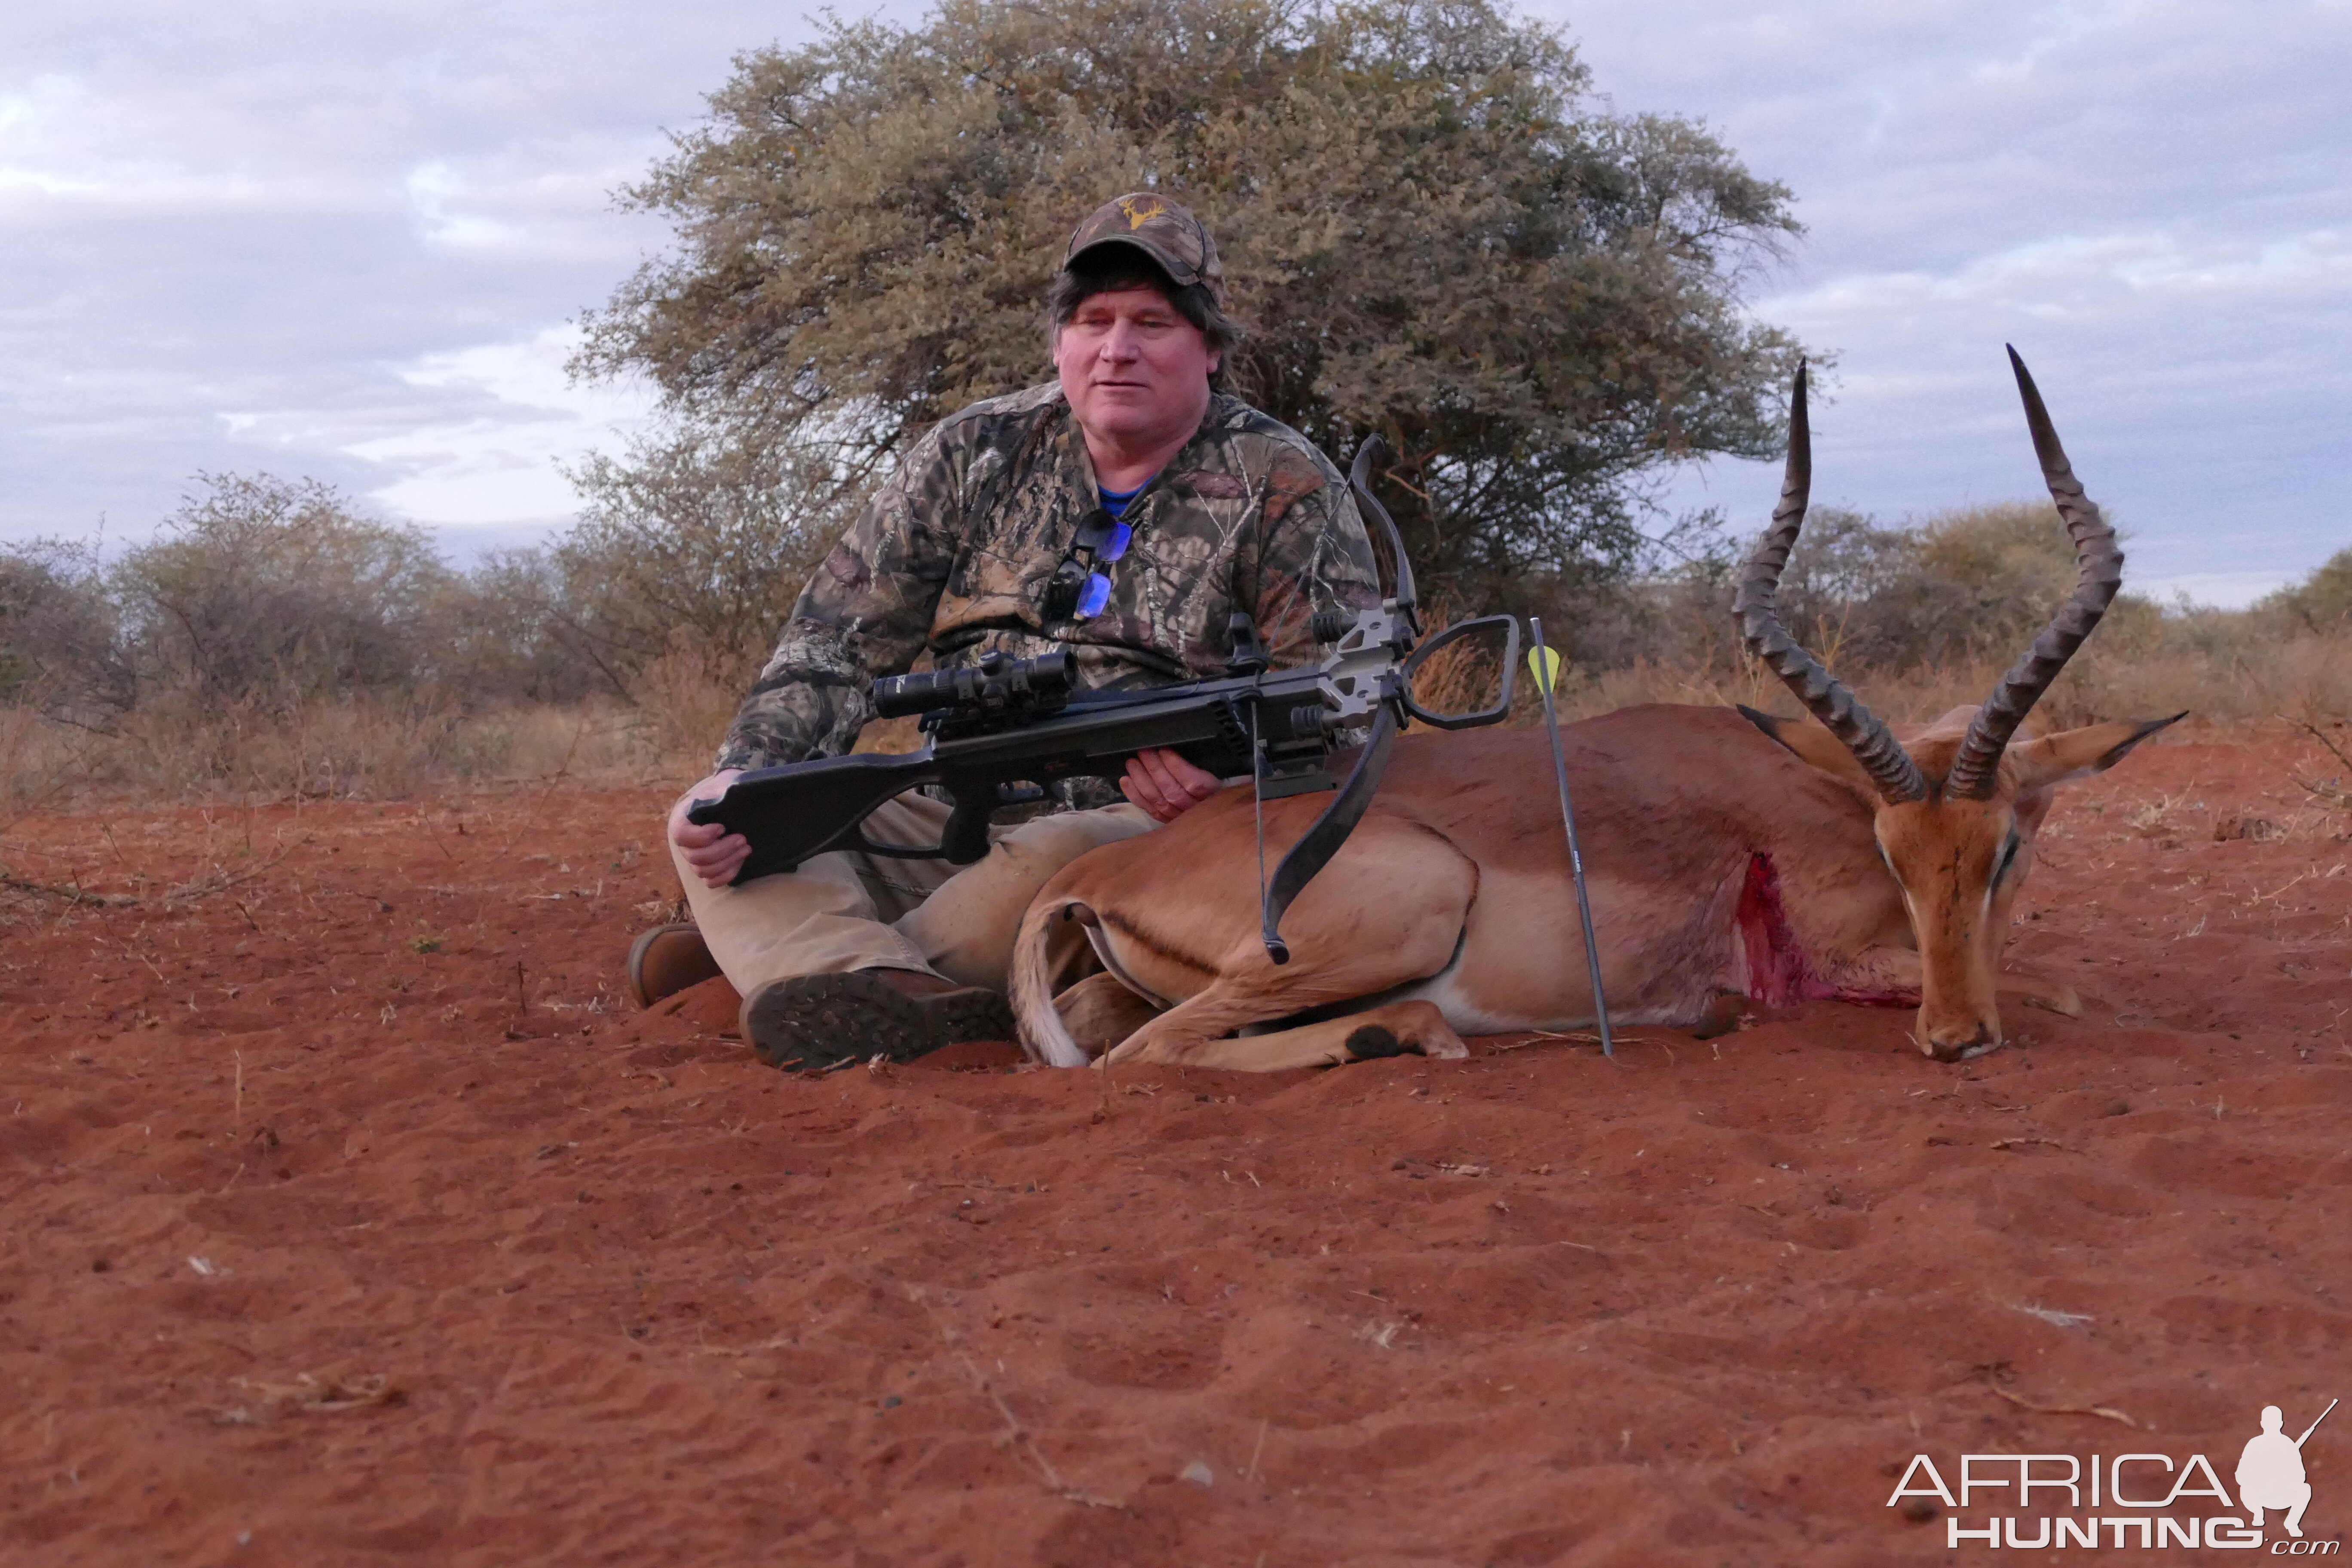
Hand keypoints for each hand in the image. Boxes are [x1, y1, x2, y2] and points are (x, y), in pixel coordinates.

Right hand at [668, 769, 747, 887]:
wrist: (728, 801)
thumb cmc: (724, 793)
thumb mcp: (722, 786)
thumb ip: (724, 791)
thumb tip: (736, 795)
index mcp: (681, 819)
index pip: (681, 834)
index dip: (701, 836)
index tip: (722, 827)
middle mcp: (683, 843)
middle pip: (695, 857)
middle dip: (722, 850)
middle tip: (742, 838)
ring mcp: (693, 858)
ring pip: (704, 871)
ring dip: (728, 862)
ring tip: (746, 848)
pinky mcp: (706, 869)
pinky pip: (711, 882)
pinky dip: (726, 875)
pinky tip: (740, 861)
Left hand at [1120, 747, 1223, 822]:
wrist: (1217, 813)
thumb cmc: (1215, 787)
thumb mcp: (1217, 774)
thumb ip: (1200, 765)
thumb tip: (1174, 750)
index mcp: (1211, 793)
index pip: (1192, 782)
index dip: (1175, 765)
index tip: (1164, 750)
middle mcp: (1194, 809)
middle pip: (1171, 790)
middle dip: (1154, 768)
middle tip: (1144, 752)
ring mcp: (1178, 816)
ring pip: (1157, 799)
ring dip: (1141, 779)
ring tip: (1132, 763)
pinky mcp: (1166, 820)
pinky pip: (1148, 808)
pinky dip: (1134, 795)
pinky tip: (1126, 781)